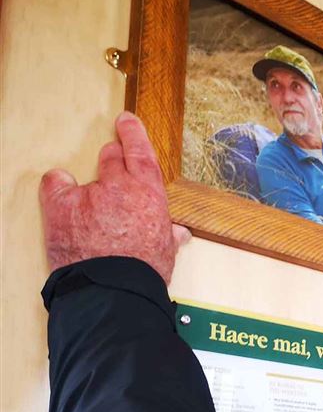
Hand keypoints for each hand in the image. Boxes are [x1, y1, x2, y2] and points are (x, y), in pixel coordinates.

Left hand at [39, 111, 189, 283]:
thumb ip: (169, 235)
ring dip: (88, 182)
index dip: (133, 133)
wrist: (114, 289)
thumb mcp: (165, 251)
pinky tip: (61, 192)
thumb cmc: (143, 272)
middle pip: (111, 157)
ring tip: (88, 201)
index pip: (140, 151)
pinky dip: (58, 187)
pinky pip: (56, 184)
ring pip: (86, 174)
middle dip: (111, 158)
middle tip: (109, 166)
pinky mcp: (61, 205)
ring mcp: (89, 193)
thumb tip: (177, 234)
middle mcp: (120, 186)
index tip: (127, 121)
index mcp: (149, 193)